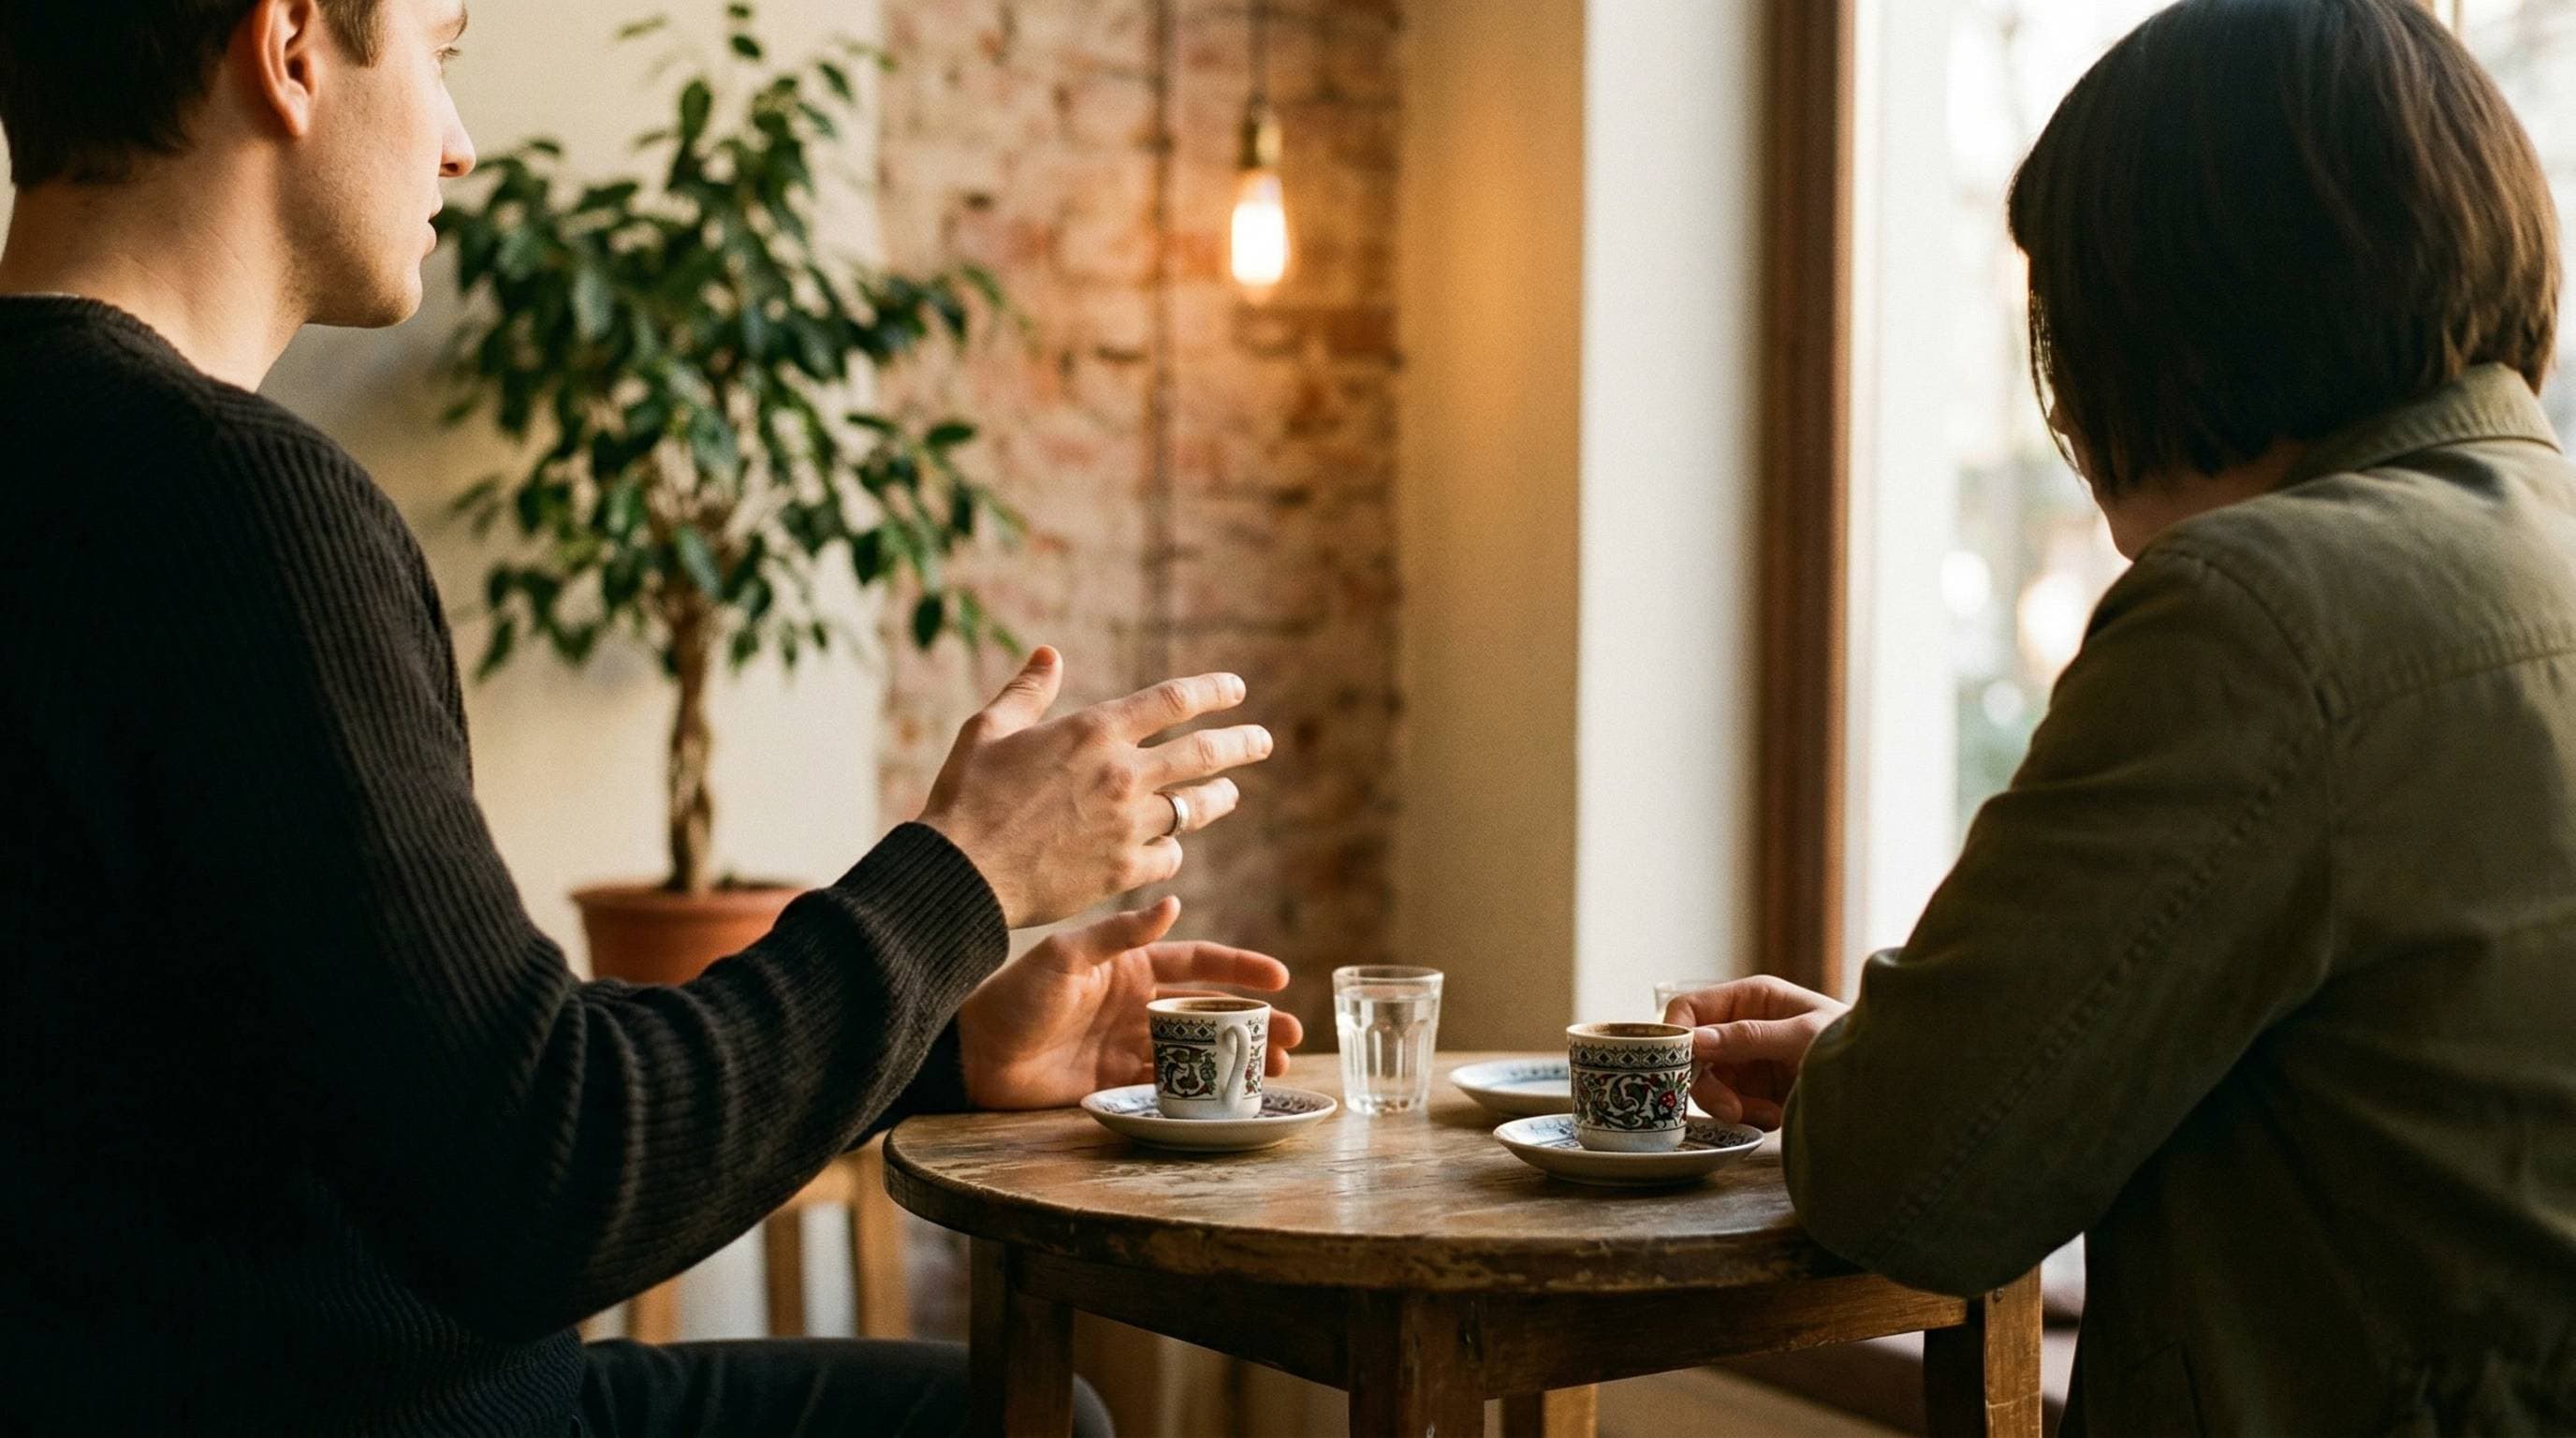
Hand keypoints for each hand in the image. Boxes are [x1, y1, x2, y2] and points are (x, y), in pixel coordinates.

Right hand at [917, 648, 1274, 928]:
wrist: (961, 873)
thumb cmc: (967, 796)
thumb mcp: (989, 729)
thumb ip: (1027, 691)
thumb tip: (1048, 654)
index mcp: (1094, 731)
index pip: (1173, 701)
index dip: (1212, 692)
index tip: (1236, 689)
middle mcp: (1122, 774)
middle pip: (1204, 754)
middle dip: (1241, 744)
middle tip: (1262, 741)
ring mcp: (1128, 825)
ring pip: (1194, 808)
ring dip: (1218, 798)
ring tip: (1229, 794)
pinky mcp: (1123, 871)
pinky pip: (1168, 856)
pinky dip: (1172, 850)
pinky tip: (1171, 848)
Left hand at [955, 897, 1305, 1109]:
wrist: (973, 1054)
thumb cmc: (1014, 996)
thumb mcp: (1067, 956)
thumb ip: (1120, 935)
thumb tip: (1173, 903)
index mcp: (1131, 965)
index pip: (1198, 962)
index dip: (1241, 968)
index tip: (1280, 977)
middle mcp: (1138, 1002)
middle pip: (1209, 1010)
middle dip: (1253, 1021)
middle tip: (1294, 1036)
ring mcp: (1130, 1042)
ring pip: (1198, 1049)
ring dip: (1237, 1057)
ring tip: (1277, 1069)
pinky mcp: (1117, 1081)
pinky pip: (1171, 1083)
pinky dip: (1203, 1088)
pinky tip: (1232, 1094)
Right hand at [1663, 975, 1849, 1129]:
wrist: (1882, 1085)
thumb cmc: (1847, 1042)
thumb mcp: (1801, 1036)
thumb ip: (1749, 1037)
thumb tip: (1695, 1040)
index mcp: (1750, 999)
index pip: (1690, 1008)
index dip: (1676, 1034)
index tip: (1680, 1064)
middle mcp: (1740, 1027)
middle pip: (1692, 1053)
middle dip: (1708, 1084)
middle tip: (1730, 1109)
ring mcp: (1745, 1061)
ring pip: (1707, 1085)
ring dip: (1731, 1105)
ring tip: (1768, 1114)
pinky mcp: (1753, 1092)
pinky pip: (1729, 1106)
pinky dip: (1748, 1116)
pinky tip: (1776, 1116)